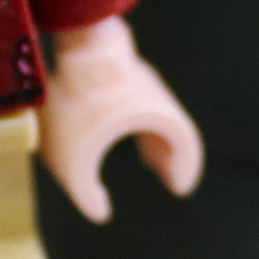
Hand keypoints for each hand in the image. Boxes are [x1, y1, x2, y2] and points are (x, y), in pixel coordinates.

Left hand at [40, 16, 203, 224]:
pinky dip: (133, 119)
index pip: (185, 142)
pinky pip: (133, 99)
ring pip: (153, 112)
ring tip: (147, 156)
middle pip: (171, 128)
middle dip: (169, 157)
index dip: (186, 167)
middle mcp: (154, 94)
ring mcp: (134, 77)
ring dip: (153, 138)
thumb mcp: (78, 159)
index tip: (179, 188)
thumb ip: (87, 192)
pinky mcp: (113, 67)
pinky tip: (112, 124)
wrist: (72, 45)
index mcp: (158, 115)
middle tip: (166, 175)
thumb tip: (100, 213)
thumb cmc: (80, 105)